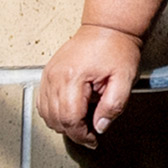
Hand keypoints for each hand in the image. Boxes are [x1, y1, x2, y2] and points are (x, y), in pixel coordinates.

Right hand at [40, 23, 143, 149]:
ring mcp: (49, 74)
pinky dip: (53, 112)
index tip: (93, 139)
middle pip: (55, 118)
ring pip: (46, 113)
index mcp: (73, 77)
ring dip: (63, 123)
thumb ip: (113, 107)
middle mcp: (56, 76)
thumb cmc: (116, 48)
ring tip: (82, 121)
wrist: (108, 28)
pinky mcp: (48, 73)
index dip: (81, 135)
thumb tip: (100, 127)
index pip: (69, 119)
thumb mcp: (124, 80)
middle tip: (90, 132)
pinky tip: (69, 111)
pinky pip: (43, 101)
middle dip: (73, 131)